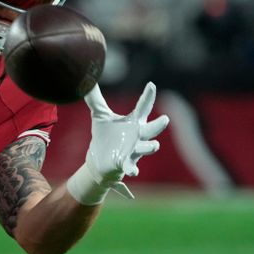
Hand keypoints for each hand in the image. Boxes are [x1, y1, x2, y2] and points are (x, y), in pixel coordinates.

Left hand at [84, 82, 169, 196]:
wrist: (99, 160)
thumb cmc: (105, 136)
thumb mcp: (100, 115)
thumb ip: (95, 99)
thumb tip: (88, 81)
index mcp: (133, 123)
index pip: (143, 107)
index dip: (148, 97)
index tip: (151, 85)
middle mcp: (137, 136)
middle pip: (152, 129)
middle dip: (159, 125)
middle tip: (166, 118)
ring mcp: (133, 151)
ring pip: (147, 148)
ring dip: (150, 147)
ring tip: (154, 145)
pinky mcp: (125, 163)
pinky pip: (132, 167)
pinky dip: (132, 169)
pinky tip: (133, 172)